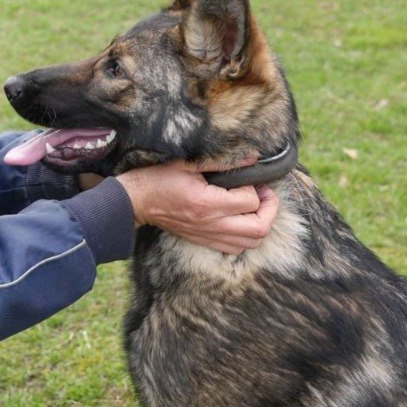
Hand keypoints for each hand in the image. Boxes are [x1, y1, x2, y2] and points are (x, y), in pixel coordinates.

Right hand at [115, 159, 278, 254]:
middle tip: (265, 195)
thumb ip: (222, 161)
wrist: (136, 201)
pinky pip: (235, 249)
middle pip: (258, 229)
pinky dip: (246, 237)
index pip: (249, 201)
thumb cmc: (158, 178)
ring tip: (255, 208)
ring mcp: (208, 236)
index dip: (255, 188)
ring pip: (250, 243)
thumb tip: (252, 158)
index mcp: (207, 203)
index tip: (249, 178)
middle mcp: (211, 224)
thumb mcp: (187, 162)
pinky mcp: (203, 241)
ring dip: (260, 225)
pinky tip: (241, 221)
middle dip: (270, 210)